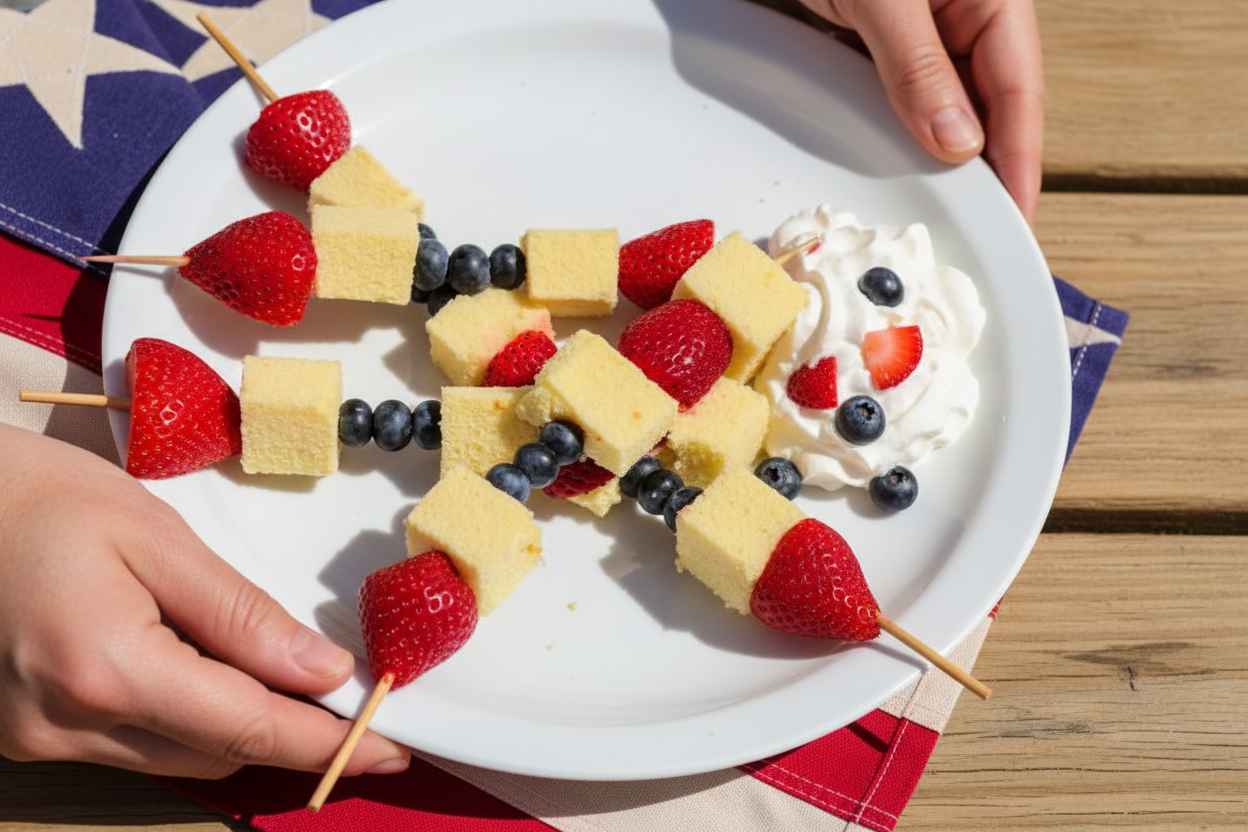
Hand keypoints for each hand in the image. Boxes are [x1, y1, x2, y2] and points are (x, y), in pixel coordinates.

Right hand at [0, 424, 409, 778]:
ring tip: (272, 665)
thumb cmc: (46, 498)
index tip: (394, 749)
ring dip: (237, 723)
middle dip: (290, 727)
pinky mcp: (25, 736)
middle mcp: (67, 725)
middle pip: (218, 752)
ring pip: (179, 758)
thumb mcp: (157, 538)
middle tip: (348, 691)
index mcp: (106, 669)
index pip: (248, 727)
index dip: (330, 743)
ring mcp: (38, 739)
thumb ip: (243, 614)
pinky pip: (134, 744)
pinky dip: (183, 715)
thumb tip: (325, 673)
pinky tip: (196, 663)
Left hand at [799, 0, 1043, 221]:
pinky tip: (885, 158)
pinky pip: (897, 90)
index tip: (1016, 219)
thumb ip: (919, 66)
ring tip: (934, 208)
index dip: (1019, 162)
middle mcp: (966, 11)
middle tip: (974, 231)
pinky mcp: (880, 30)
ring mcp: (924, 23)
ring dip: (931, 151)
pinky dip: (891, 125)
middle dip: (980, 168)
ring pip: (940, 104)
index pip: (1019, 92)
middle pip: (986, 106)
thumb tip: (957, 143)